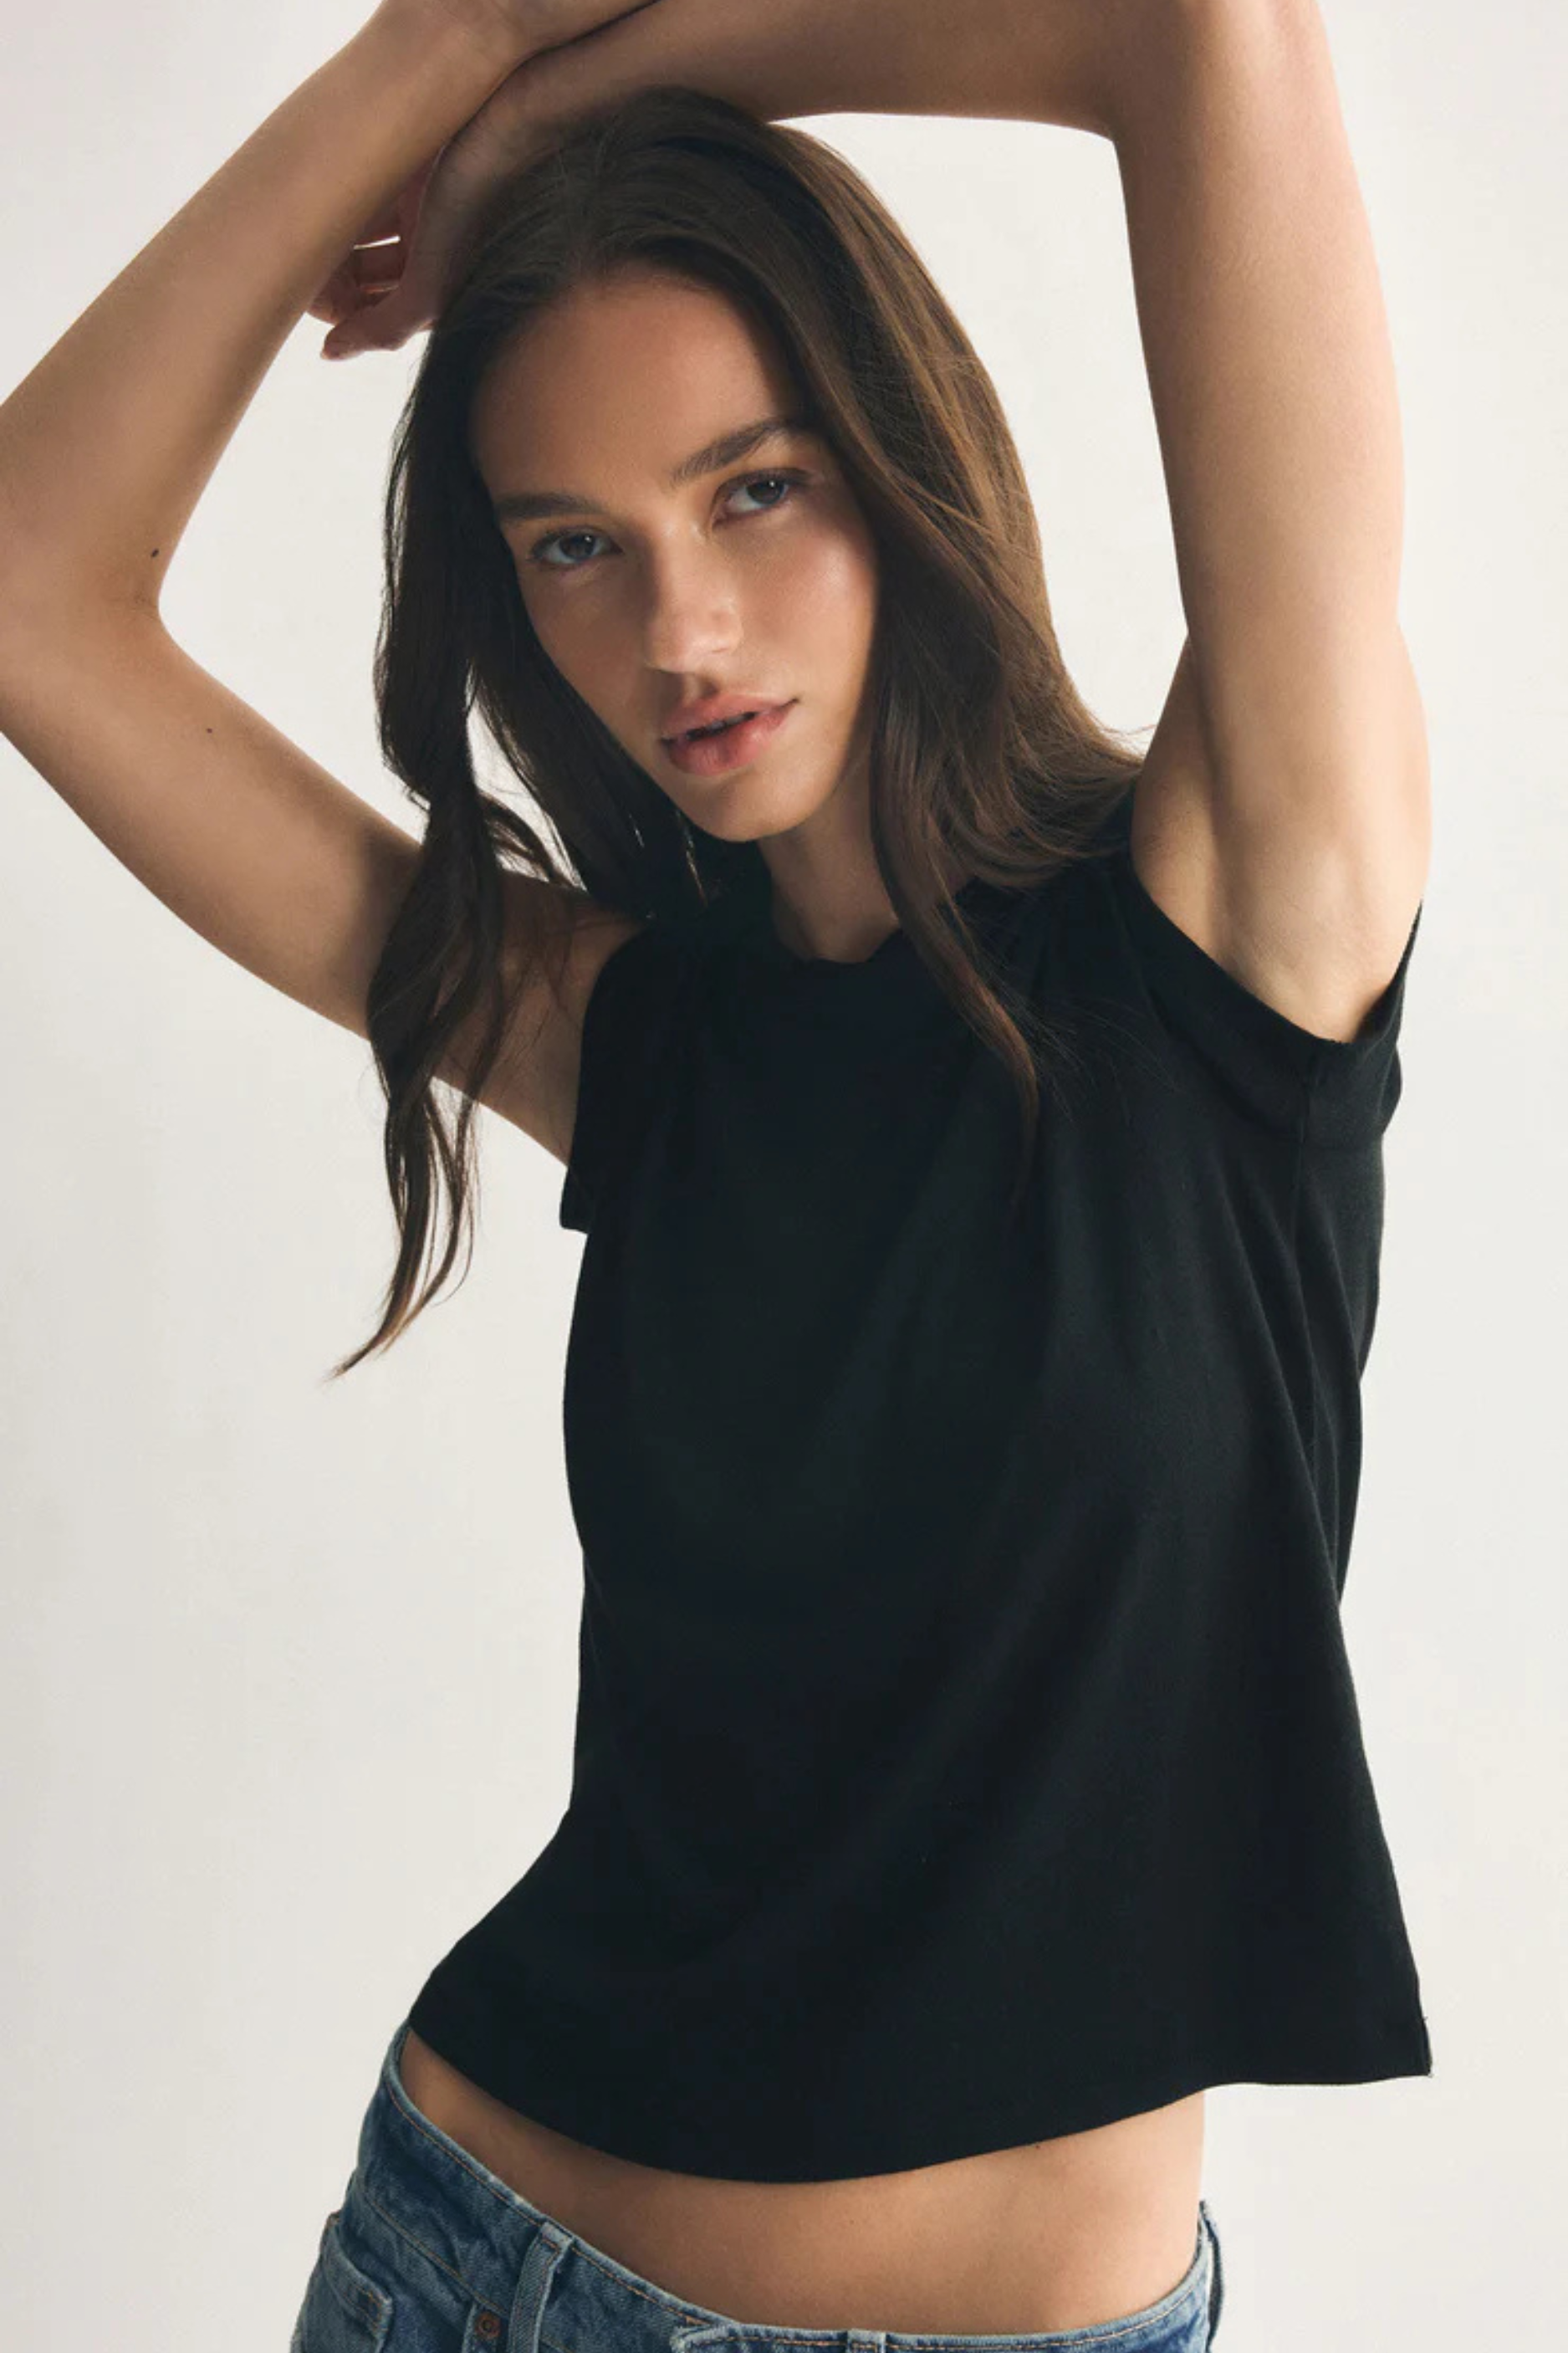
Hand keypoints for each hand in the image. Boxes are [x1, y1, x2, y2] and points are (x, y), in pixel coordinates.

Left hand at [311, 0, 1114, 357]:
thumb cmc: (1000, 46)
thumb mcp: (851, 139)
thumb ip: (783, 195)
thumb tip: (789, 306)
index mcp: (674, 59)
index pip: (527, 147)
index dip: (454, 232)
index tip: (405, 315)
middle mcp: (641, 30)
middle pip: (475, 140)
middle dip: (393, 234)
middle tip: (336, 325)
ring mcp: (647, 15)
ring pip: (476, 135)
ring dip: (404, 235)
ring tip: (345, 328)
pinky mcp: (670, 23)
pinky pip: (530, 129)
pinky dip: (467, 208)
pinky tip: (422, 292)